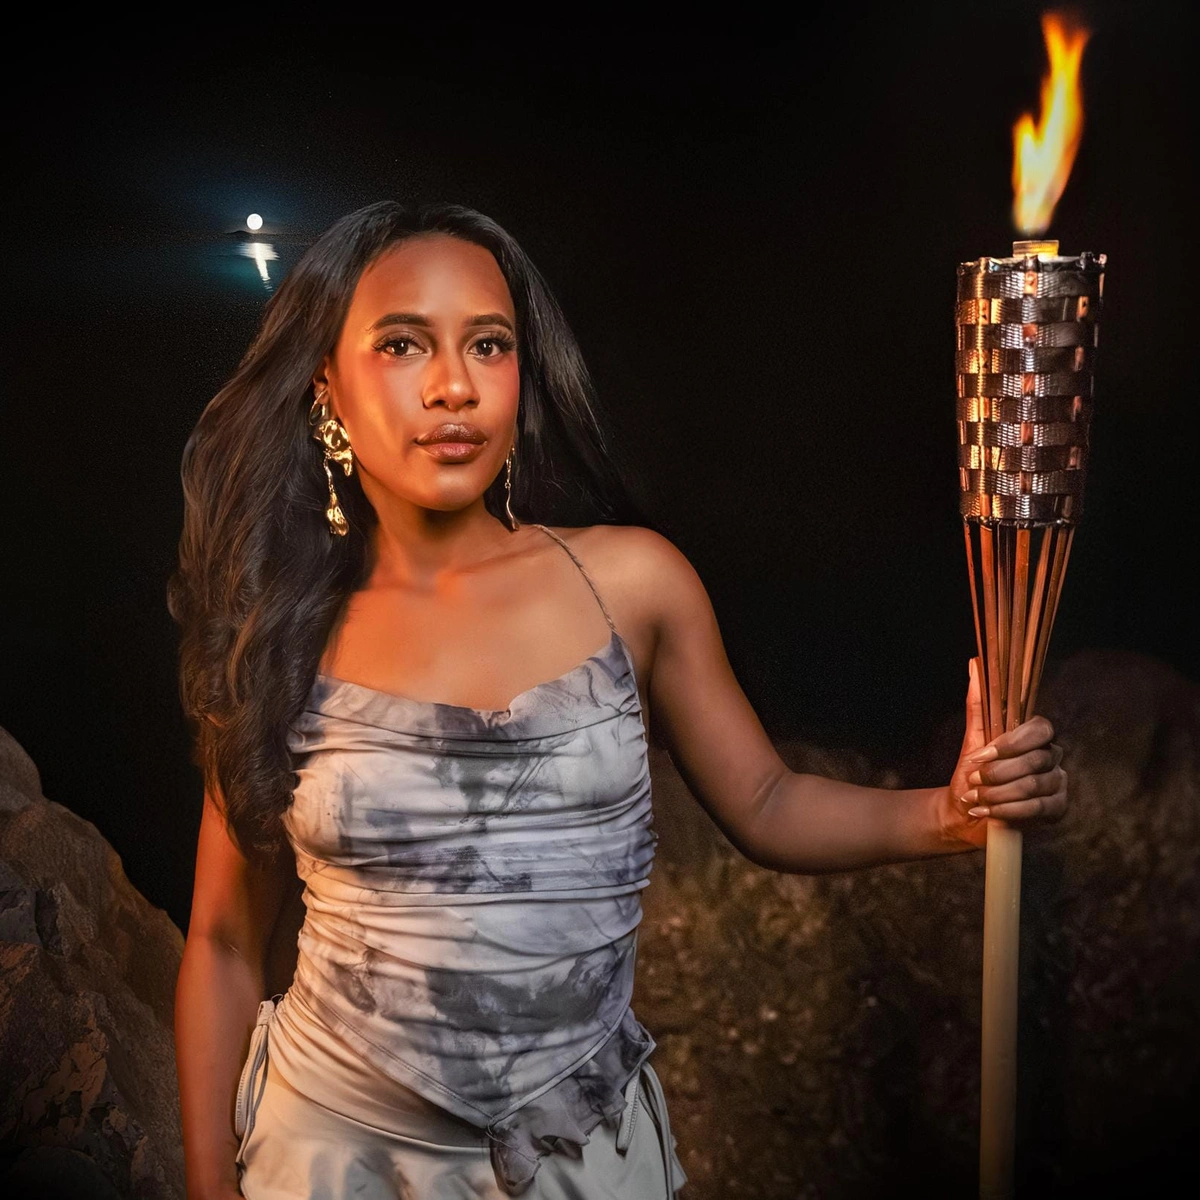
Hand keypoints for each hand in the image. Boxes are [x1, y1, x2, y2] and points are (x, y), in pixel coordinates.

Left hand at [940, 656, 1067, 848]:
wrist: (964, 812)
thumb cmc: (971, 772)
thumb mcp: (972, 738)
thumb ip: (978, 703)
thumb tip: (975, 663)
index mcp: (1034, 736)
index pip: (1040, 728)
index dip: (1012, 743)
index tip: (980, 755)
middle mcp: (1051, 757)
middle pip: (1035, 760)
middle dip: (998, 773)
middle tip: (974, 780)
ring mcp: (1057, 783)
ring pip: (1035, 786)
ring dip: (999, 794)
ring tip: (977, 798)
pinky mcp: (1057, 809)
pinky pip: (1038, 809)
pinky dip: (1009, 811)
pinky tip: (989, 813)